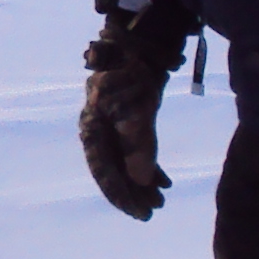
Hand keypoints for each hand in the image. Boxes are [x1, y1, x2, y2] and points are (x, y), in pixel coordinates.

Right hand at [79, 36, 174, 218]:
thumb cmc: (133, 75)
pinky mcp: (129, 120)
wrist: (140, 45)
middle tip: (151, 213)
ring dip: (143, 182)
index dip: (121, 194)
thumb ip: (138, 147)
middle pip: (115, 170)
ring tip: (161, 201)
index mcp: (94, 129)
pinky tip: (165, 181)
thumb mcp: (137, 111)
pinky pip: (137, 150)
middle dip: (133, 193)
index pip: (105, 171)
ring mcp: (114, 126)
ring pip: (126, 162)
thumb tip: (139, 182)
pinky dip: (149, 166)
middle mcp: (100, 131)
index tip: (139, 213)